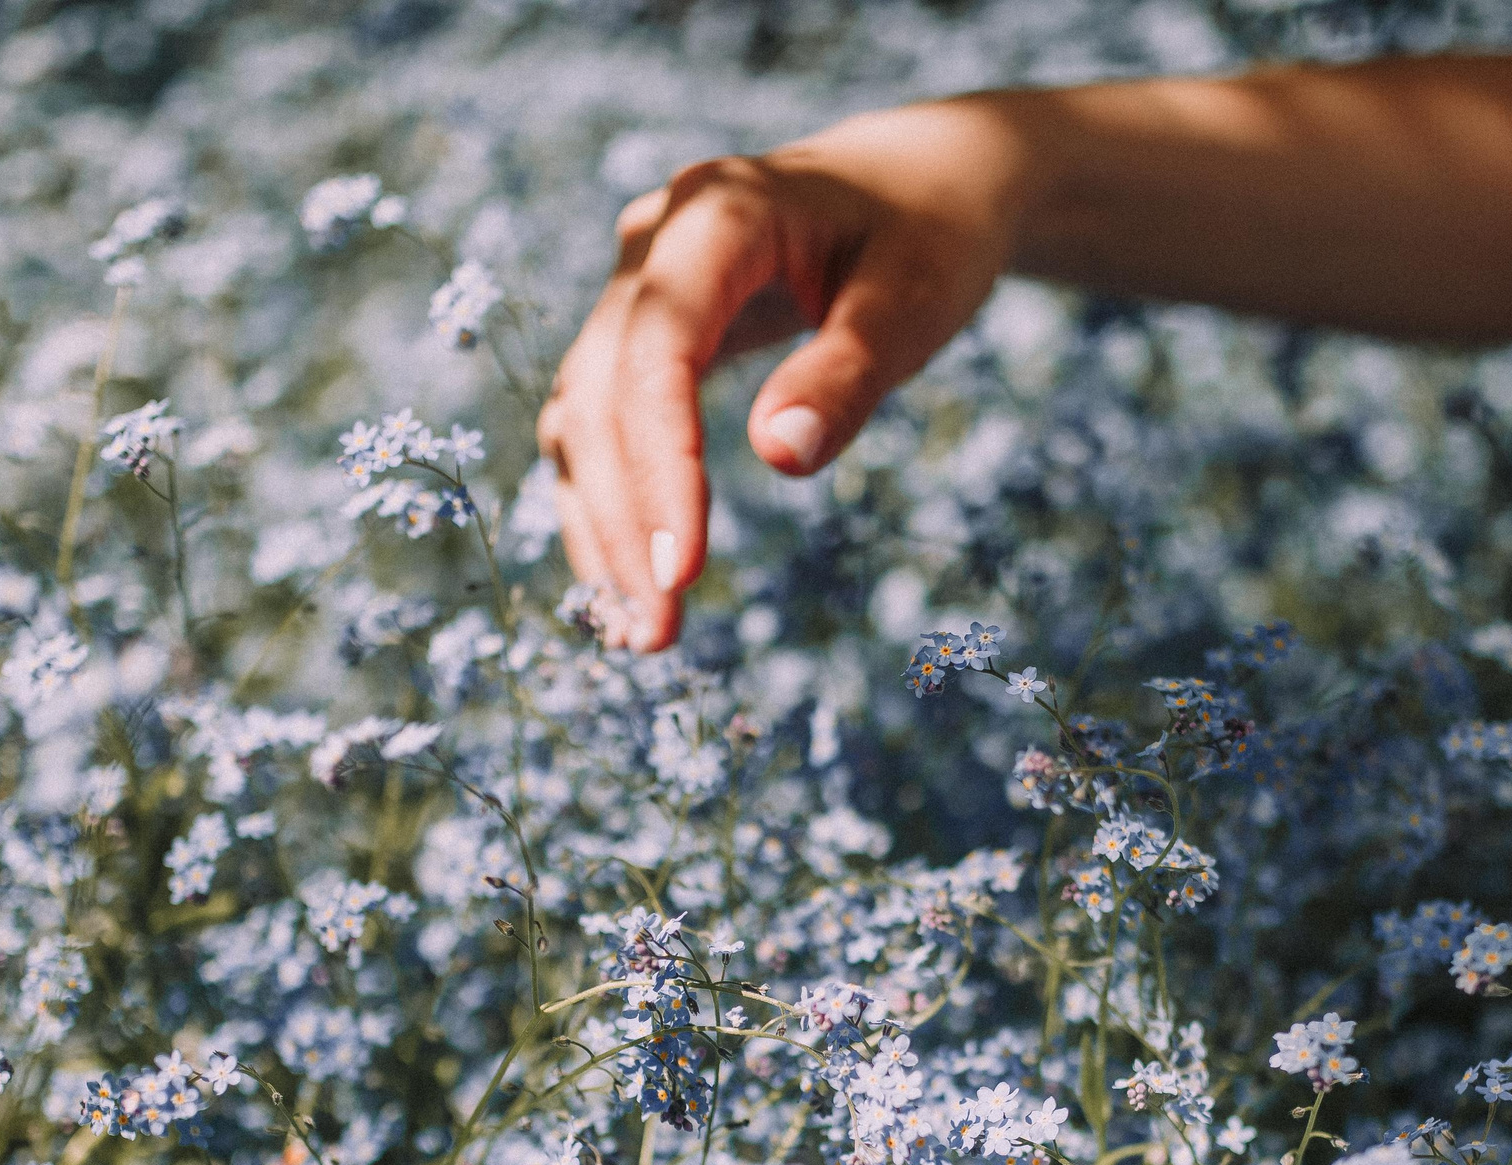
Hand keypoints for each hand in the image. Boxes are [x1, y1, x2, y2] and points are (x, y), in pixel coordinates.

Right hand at [537, 97, 1036, 649]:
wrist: (914, 183)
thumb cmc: (929, 236)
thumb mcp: (915, 298)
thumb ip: (849, 372)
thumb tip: (779, 458)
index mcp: (719, 212)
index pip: (657, 343)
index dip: (660, 460)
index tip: (681, 570)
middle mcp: (653, 244)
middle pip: (602, 390)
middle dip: (624, 518)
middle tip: (655, 634)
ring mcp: (633, 288)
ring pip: (583, 416)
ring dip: (601, 527)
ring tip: (638, 634)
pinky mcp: (635, 336)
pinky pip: (598, 427)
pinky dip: (609, 507)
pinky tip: (631, 591)